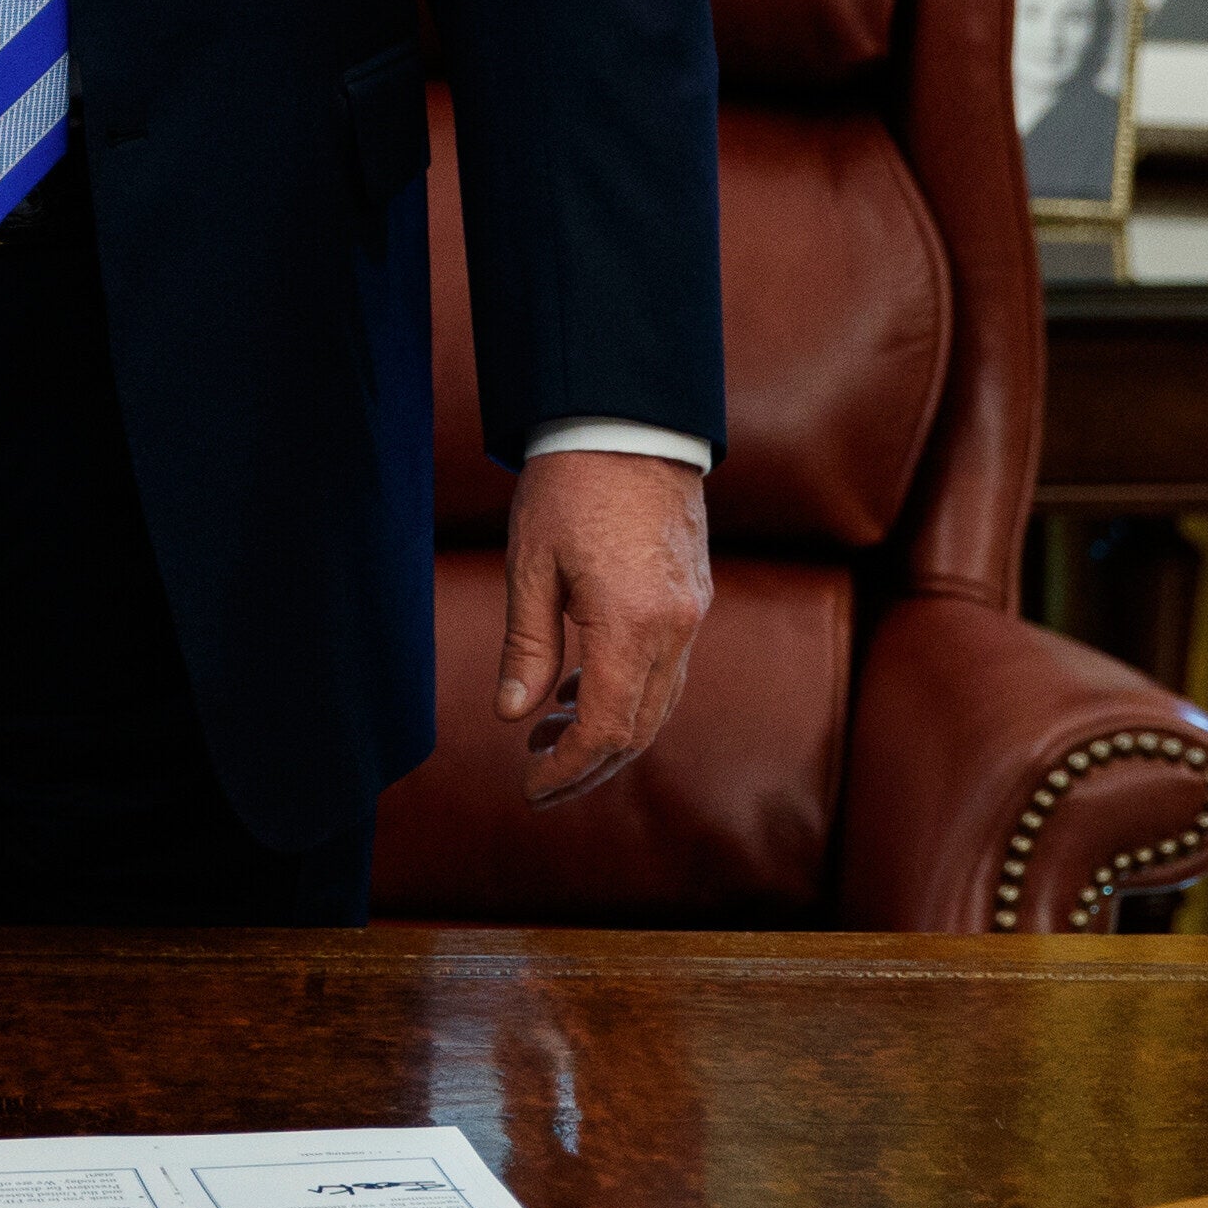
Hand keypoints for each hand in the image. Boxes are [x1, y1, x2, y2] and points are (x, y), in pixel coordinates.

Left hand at [497, 450, 714, 809]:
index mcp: (633, 623)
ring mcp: (693, 612)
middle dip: (590, 765)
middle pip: (642, 729)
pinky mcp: (694, 595)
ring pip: (660, 703)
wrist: (628, 419)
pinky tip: (583, 690)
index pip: (609, 729)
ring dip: (611, 733)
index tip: (531, 788)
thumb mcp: (531, 565)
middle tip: (538, 780)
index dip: (570, 769)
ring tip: (550, 737)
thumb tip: (513, 716)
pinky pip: (668, 668)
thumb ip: (527, 646)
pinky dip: (629, 694)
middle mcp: (676, 627)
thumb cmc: (569, 484)